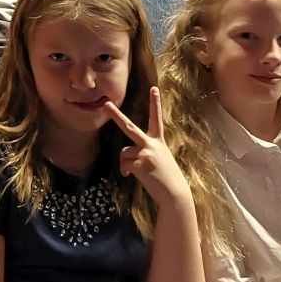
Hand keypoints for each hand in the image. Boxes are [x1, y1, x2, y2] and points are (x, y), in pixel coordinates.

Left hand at [106, 89, 190, 206]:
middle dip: (116, 115)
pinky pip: (124, 164)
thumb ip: (144, 153)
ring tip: (137, 171)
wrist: (174, 193)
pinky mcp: (139, 164)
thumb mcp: (158, 160)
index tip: (154, 88)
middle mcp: (152, 144)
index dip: (155, 103)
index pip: (156, 119)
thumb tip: (127, 159)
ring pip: (124, 152)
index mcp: (159, 141)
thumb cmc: (166, 178)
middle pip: (129, 127)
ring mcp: (145, 153)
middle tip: (106, 104)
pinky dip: (125, 171)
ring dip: (126, 163)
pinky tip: (132, 176)